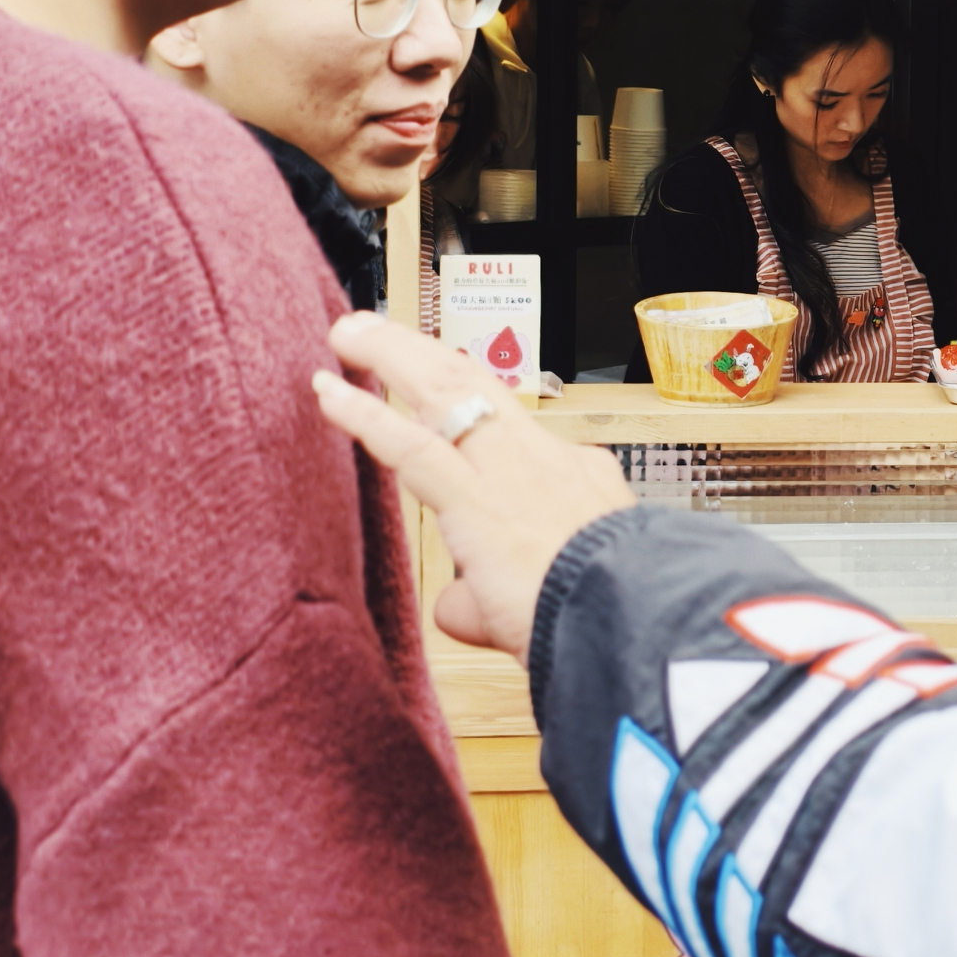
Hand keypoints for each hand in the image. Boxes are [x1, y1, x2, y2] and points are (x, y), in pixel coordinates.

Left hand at [312, 315, 632, 660]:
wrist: (627, 624)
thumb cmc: (597, 621)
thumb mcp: (552, 597)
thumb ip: (487, 597)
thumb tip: (454, 603)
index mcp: (572, 478)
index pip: (513, 430)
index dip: (468, 406)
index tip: (433, 395)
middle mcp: (540, 458)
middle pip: (473, 383)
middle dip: (422, 352)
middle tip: (378, 332)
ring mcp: (506, 469)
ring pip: (441, 390)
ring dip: (391, 354)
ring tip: (348, 333)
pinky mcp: (474, 496)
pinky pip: (410, 444)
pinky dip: (364, 414)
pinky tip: (329, 390)